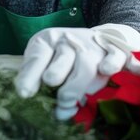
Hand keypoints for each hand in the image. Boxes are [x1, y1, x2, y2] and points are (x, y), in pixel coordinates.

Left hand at [14, 24, 139, 119]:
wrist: (97, 38)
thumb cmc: (63, 53)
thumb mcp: (43, 57)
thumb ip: (33, 74)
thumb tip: (24, 94)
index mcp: (50, 40)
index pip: (38, 56)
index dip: (30, 75)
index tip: (24, 93)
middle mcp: (70, 39)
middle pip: (64, 57)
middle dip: (58, 76)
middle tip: (56, 98)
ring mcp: (93, 45)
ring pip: (87, 62)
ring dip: (79, 84)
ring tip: (69, 100)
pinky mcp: (113, 51)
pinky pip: (116, 55)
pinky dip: (113, 62)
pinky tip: (107, 70)